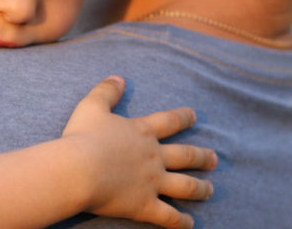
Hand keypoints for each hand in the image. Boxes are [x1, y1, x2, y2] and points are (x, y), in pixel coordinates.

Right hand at [62, 76, 216, 228]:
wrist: (78, 169)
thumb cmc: (82, 137)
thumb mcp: (91, 107)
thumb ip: (106, 91)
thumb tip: (118, 78)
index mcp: (141, 132)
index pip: (169, 121)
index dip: (183, 117)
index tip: (194, 115)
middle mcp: (153, 156)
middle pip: (185, 155)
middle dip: (201, 156)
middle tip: (213, 158)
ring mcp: (152, 182)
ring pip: (185, 186)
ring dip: (200, 188)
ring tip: (210, 190)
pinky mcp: (145, 205)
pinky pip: (169, 216)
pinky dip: (181, 222)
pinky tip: (190, 224)